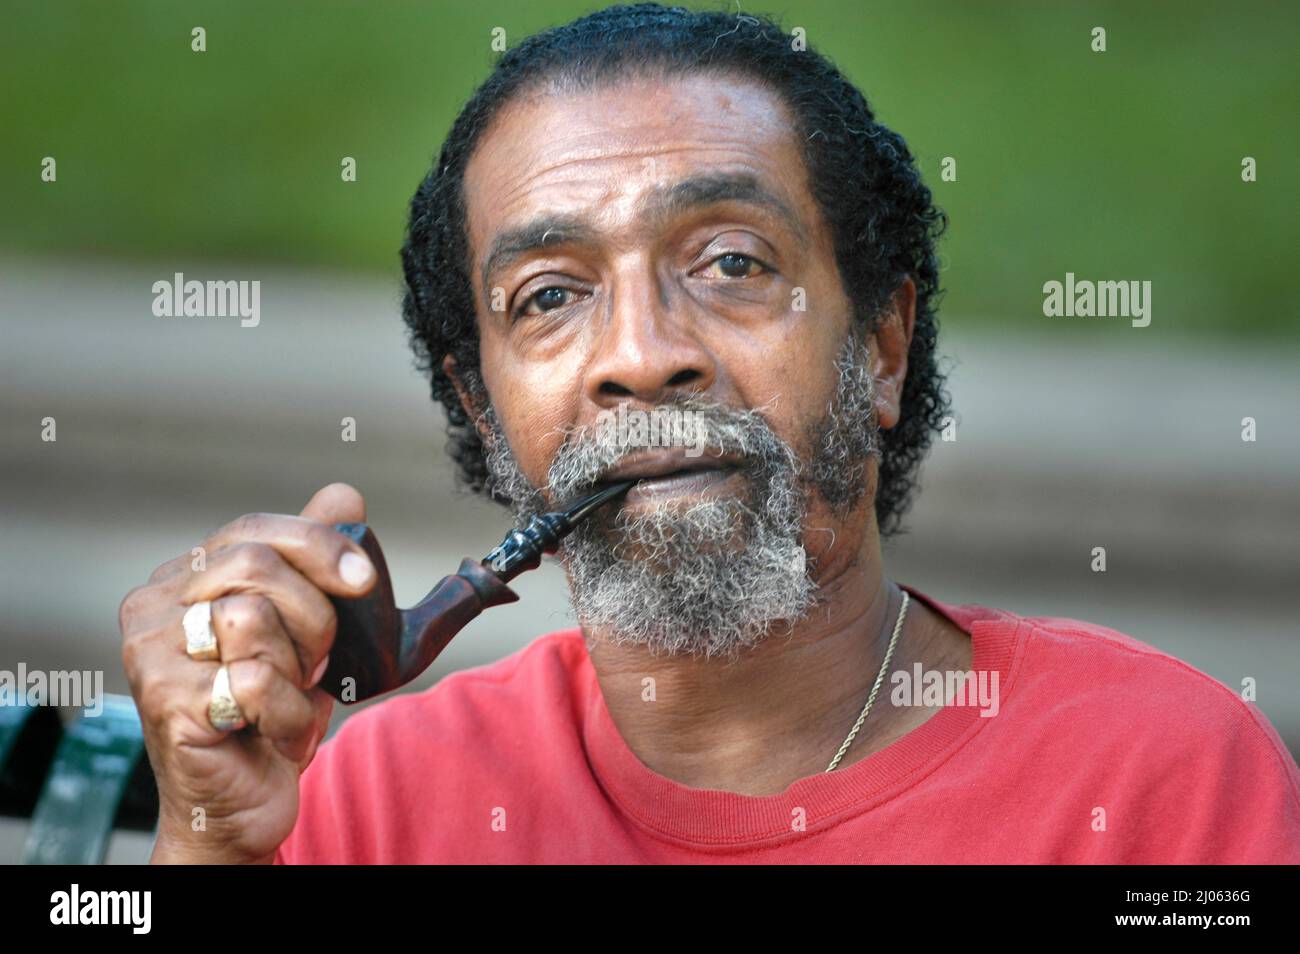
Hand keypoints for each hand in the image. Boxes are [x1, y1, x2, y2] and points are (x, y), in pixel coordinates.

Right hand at [119, 483, 375, 862]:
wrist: (239, 803)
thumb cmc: (267, 713)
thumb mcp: (301, 628)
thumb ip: (314, 561)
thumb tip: (344, 495)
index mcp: (182, 578)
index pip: (253, 529)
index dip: (318, 544)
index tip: (365, 580)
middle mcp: (153, 606)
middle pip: (256, 565)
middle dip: (312, 616)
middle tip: (315, 661)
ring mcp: (150, 653)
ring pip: (252, 617)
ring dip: (296, 666)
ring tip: (284, 696)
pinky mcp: (165, 701)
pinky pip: (253, 680)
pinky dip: (286, 711)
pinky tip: (273, 732)